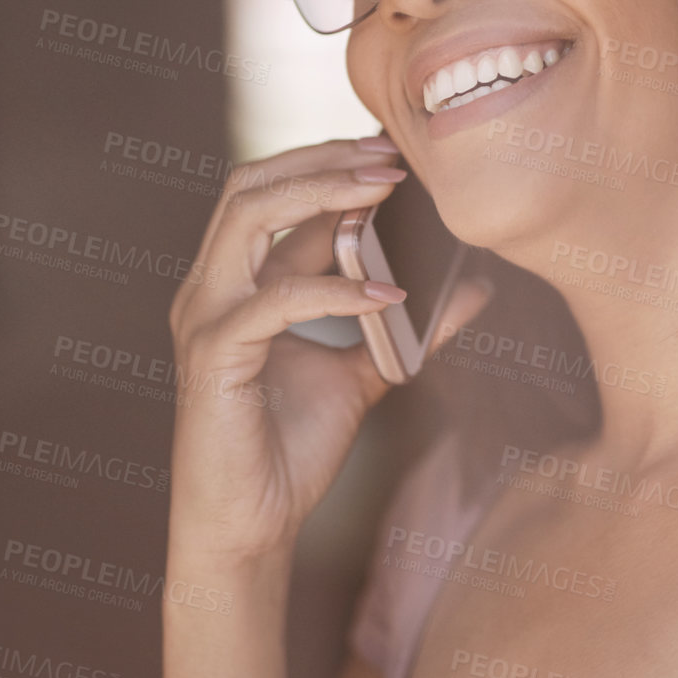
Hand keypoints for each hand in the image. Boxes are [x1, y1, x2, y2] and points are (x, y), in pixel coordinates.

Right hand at [165, 136, 490, 564]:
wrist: (250, 528)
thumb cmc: (289, 449)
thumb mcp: (362, 374)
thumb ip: (404, 329)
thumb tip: (473, 288)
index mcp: (234, 283)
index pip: (271, 194)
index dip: (328, 162)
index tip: (393, 149)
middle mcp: (209, 288)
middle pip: (249, 185)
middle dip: (322, 159)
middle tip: (392, 155)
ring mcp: (205, 318)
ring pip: (247, 216)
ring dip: (320, 193)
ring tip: (386, 190)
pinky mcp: (214, 357)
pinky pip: (276, 300)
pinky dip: (336, 289)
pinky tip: (388, 292)